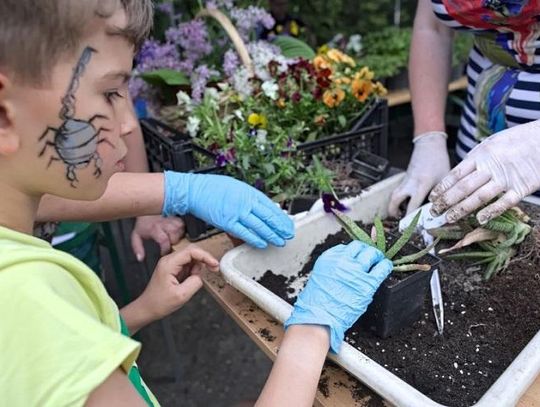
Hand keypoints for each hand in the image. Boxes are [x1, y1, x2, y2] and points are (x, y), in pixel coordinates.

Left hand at [131, 215, 184, 260]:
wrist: (145, 206)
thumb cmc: (143, 222)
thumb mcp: (136, 235)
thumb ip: (137, 247)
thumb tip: (140, 258)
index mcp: (154, 229)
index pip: (164, 241)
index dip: (165, 249)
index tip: (164, 252)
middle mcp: (164, 223)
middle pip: (174, 236)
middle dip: (173, 242)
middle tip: (169, 243)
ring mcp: (171, 218)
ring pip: (180, 230)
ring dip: (178, 235)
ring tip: (173, 237)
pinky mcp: (176, 215)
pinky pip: (183, 224)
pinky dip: (181, 229)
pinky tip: (177, 231)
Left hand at [136, 245, 218, 321]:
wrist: (147, 309)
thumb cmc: (159, 303)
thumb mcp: (181, 295)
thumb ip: (195, 282)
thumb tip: (201, 276)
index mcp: (169, 263)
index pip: (192, 251)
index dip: (206, 256)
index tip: (215, 265)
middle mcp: (169, 260)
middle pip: (192, 251)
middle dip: (204, 260)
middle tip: (213, 269)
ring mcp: (171, 263)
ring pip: (191, 258)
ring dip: (198, 268)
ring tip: (192, 282)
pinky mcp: (173, 269)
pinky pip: (187, 265)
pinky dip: (193, 271)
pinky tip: (189, 282)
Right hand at [162, 171, 294, 248]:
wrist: (195, 190)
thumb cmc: (213, 188)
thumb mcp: (237, 187)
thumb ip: (251, 198)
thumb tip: (265, 207)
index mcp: (249, 192)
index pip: (271, 207)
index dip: (281, 217)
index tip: (288, 224)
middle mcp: (246, 202)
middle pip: (268, 217)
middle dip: (280, 228)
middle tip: (288, 235)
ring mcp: (237, 212)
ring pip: (259, 226)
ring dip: (271, 235)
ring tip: (280, 241)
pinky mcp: (227, 222)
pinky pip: (245, 233)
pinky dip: (255, 239)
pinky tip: (263, 244)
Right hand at [284, 241, 391, 352]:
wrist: (319, 318)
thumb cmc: (317, 303)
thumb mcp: (319, 277)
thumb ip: (332, 268)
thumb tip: (344, 266)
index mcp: (329, 258)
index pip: (345, 247)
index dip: (353, 251)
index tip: (356, 255)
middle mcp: (342, 261)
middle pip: (359, 247)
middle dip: (365, 250)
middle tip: (369, 256)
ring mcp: (355, 271)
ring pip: (371, 254)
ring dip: (376, 256)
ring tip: (378, 260)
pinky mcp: (367, 283)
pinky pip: (382, 268)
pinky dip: (386, 265)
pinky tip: (386, 266)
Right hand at [388, 132, 449, 216]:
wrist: (429, 146)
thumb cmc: (439, 161)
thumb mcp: (444, 179)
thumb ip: (442, 195)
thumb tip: (444, 211)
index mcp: (421, 184)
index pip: (412, 205)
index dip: (412, 218)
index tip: (414, 228)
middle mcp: (410, 183)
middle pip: (395, 200)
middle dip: (394, 212)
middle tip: (400, 222)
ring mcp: (405, 180)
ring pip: (393, 196)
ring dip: (393, 206)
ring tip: (399, 214)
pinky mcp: (404, 178)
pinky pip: (398, 191)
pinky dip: (398, 199)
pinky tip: (405, 204)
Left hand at [429, 121, 539, 223]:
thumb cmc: (517, 140)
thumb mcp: (492, 143)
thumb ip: (476, 158)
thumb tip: (458, 175)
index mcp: (480, 154)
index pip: (455, 174)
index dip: (442, 188)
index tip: (432, 198)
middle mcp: (490, 166)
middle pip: (463, 187)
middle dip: (446, 201)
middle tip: (434, 212)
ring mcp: (506, 177)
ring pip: (479, 197)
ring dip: (462, 209)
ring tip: (449, 218)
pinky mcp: (522, 187)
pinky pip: (504, 202)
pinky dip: (491, 211)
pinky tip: (479, 219)